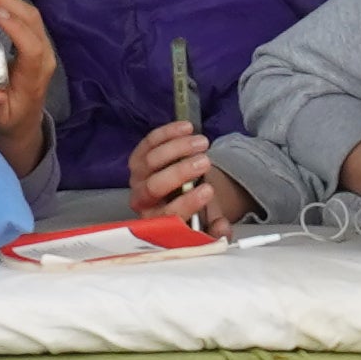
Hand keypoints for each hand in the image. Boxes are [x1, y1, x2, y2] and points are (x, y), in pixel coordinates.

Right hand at [0, 0, 59, 165]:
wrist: (21, 126)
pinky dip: (7, 5)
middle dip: (6, 3)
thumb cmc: (6, 122)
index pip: (31, 47)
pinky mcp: (36, 43)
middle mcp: (43, 59)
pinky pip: (26, 17)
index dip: (16, 28)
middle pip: (32, 21)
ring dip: (5, 0)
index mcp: (34, 79)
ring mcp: (42, 49)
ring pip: (30, 15)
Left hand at [125, 119, 240, 235]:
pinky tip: (187, 127)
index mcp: (159, 221)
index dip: (188, 203)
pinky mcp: (138, 157)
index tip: (209, 190)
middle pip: (154, 186)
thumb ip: (216, 232)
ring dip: (177, 148)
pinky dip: (167, 133)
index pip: (169, 215)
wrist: (182, 193)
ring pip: (151, 160)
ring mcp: (137, 177)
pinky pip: (148, 142)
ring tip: (203, 142)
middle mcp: (143, 200)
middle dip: (180, 172)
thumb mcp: (208, 224)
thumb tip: (222, 229)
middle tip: (206, 162)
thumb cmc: (194, 209)